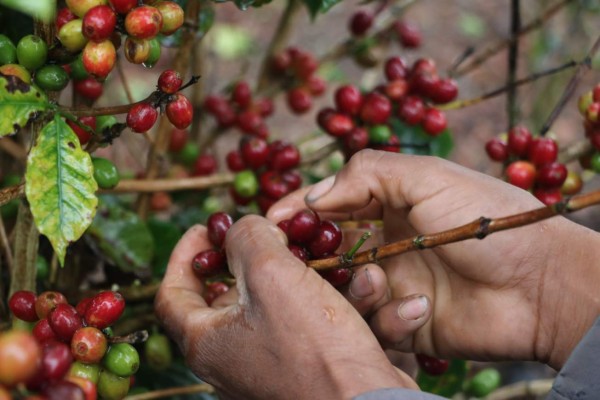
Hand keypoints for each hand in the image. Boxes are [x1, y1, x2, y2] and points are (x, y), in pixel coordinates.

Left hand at [155, 215, 415, 399]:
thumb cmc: (313, 346)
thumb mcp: (272, 273)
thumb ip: (247, 237)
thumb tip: (243, 228)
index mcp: (206, 342)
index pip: (172, 292)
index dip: (186, 253)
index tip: (207, 228)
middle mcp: (230, 359)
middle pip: (227, 294)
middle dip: (251, 257)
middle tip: (269, 235)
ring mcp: (265, 368)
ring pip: (273, 304)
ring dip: (300, 274)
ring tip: (322, 256)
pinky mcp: (302, 370)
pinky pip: (305, 323)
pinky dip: (325, 299)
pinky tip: (355, 283)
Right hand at [269, 149, 599, 368]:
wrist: (542, 284)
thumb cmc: (487, 220)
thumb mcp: (427, 176)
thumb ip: (367, 174)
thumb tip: (313, 195)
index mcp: (388, 203)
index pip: (328, 205)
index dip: (296, 212)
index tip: (267, 223)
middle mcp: (384, 242)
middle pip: (326, 250)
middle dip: (308, 257)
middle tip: (293, 263)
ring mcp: (393, 283)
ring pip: (342, 291)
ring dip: (354, 288)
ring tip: (379, 282)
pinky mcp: (405, 322)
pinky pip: (373, 324)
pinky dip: (388, 317)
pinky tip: (419, 308)